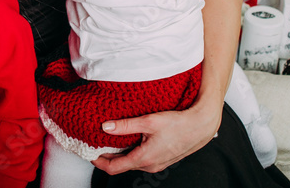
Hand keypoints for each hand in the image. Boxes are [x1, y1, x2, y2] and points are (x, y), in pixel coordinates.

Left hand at [92, 101, 221, 174]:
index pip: (113, 168)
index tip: (89, 153)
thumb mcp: (148, 122)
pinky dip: (130, 153)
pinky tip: (127, 142)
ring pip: (131, 163)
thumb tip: (106, 127)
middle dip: (106, 158)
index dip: (98, 162)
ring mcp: (157, 164)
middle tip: (94, 144)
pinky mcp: (162, 159)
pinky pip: (141, 160)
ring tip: (107, 142)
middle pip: (121, 166)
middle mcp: (150, 165)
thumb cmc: (178, 123)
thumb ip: (125, 126)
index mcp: (144, 159)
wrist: (201, 126)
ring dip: (118, 155)